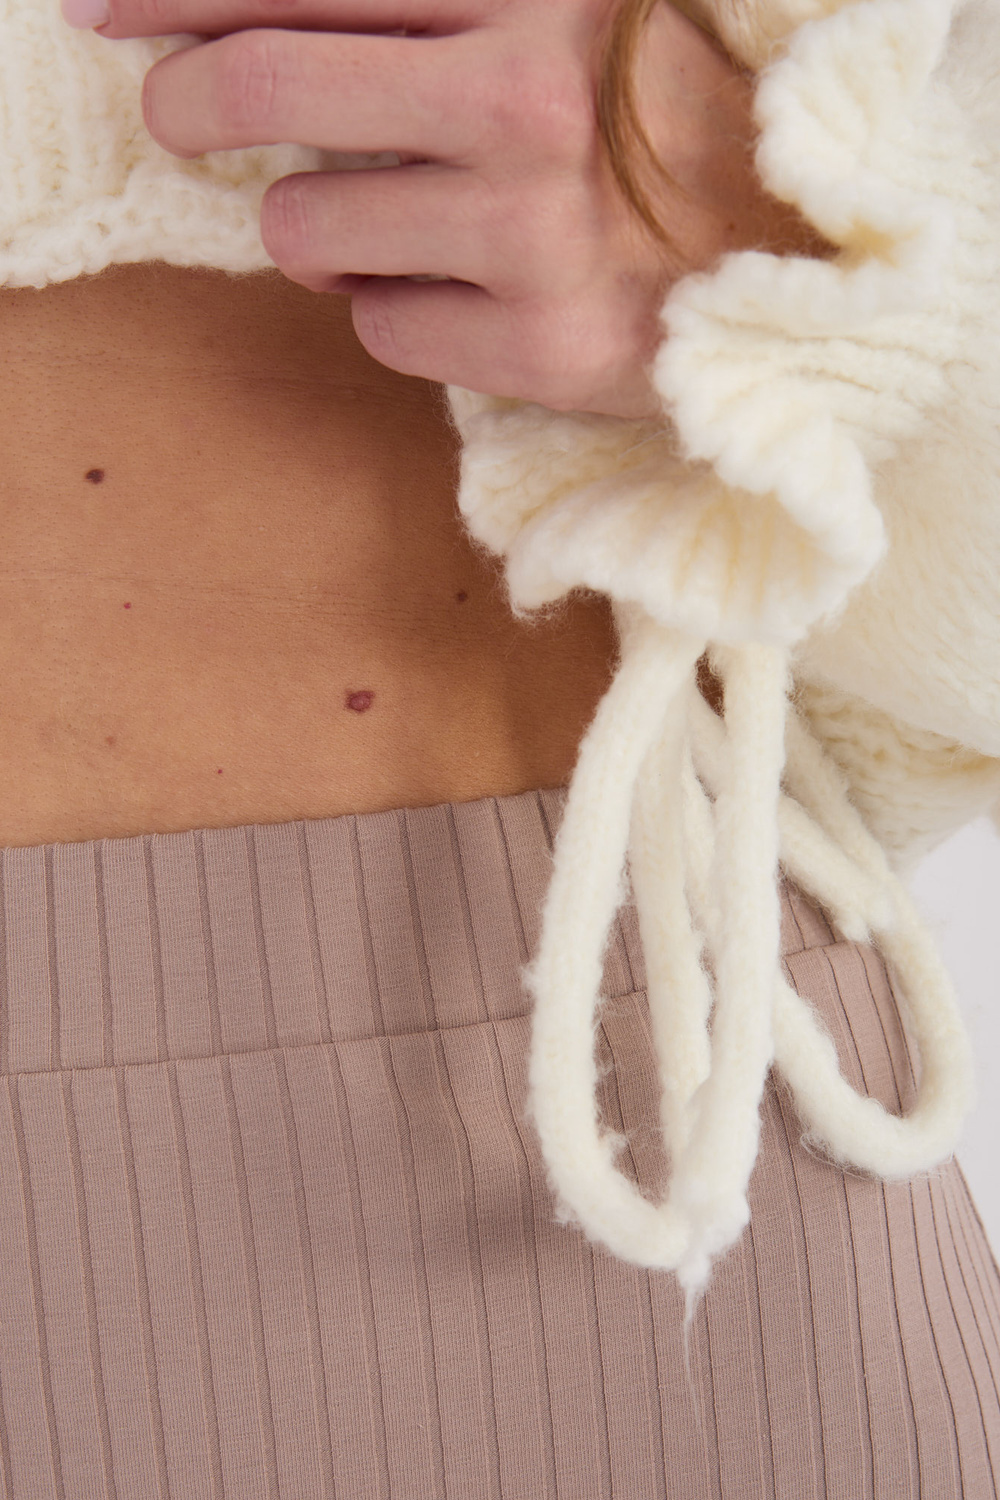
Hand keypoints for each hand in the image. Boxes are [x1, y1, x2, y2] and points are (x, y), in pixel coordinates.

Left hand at [67, 0, 816, 418]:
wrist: (794, 256)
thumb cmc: (661, 125)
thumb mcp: (560, 19)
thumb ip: (429, 12)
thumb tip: (236, 28)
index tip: (106, 6)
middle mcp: (528, 99)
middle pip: (264, 89)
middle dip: (191, 104)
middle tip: (181, 119)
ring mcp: (533, 233)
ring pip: (307, 230)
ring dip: (326, 229)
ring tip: (410, 223)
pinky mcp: (538, 349)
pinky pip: (378, 328)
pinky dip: (399, 310)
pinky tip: (472, 295)